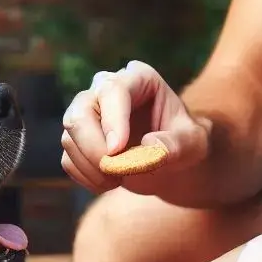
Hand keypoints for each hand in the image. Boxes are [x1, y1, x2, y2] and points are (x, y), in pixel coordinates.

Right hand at [60, 60, 208, 194]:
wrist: (172, 160)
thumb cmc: (185, 144)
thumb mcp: (194, 144)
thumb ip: (176, 145)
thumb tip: (150, 147)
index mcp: (138, 79)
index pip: (113, 90)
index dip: (112, 121)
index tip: (118, 152)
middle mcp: (106, 90)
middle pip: (80, 111)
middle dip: (94, 148)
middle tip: (116, 172)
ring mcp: (88, 114)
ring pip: (69, 137)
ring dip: (92, 167)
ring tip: (121, 179)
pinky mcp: (77, 140)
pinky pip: (68, 160)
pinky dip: (86, 177)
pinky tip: (110, 182)